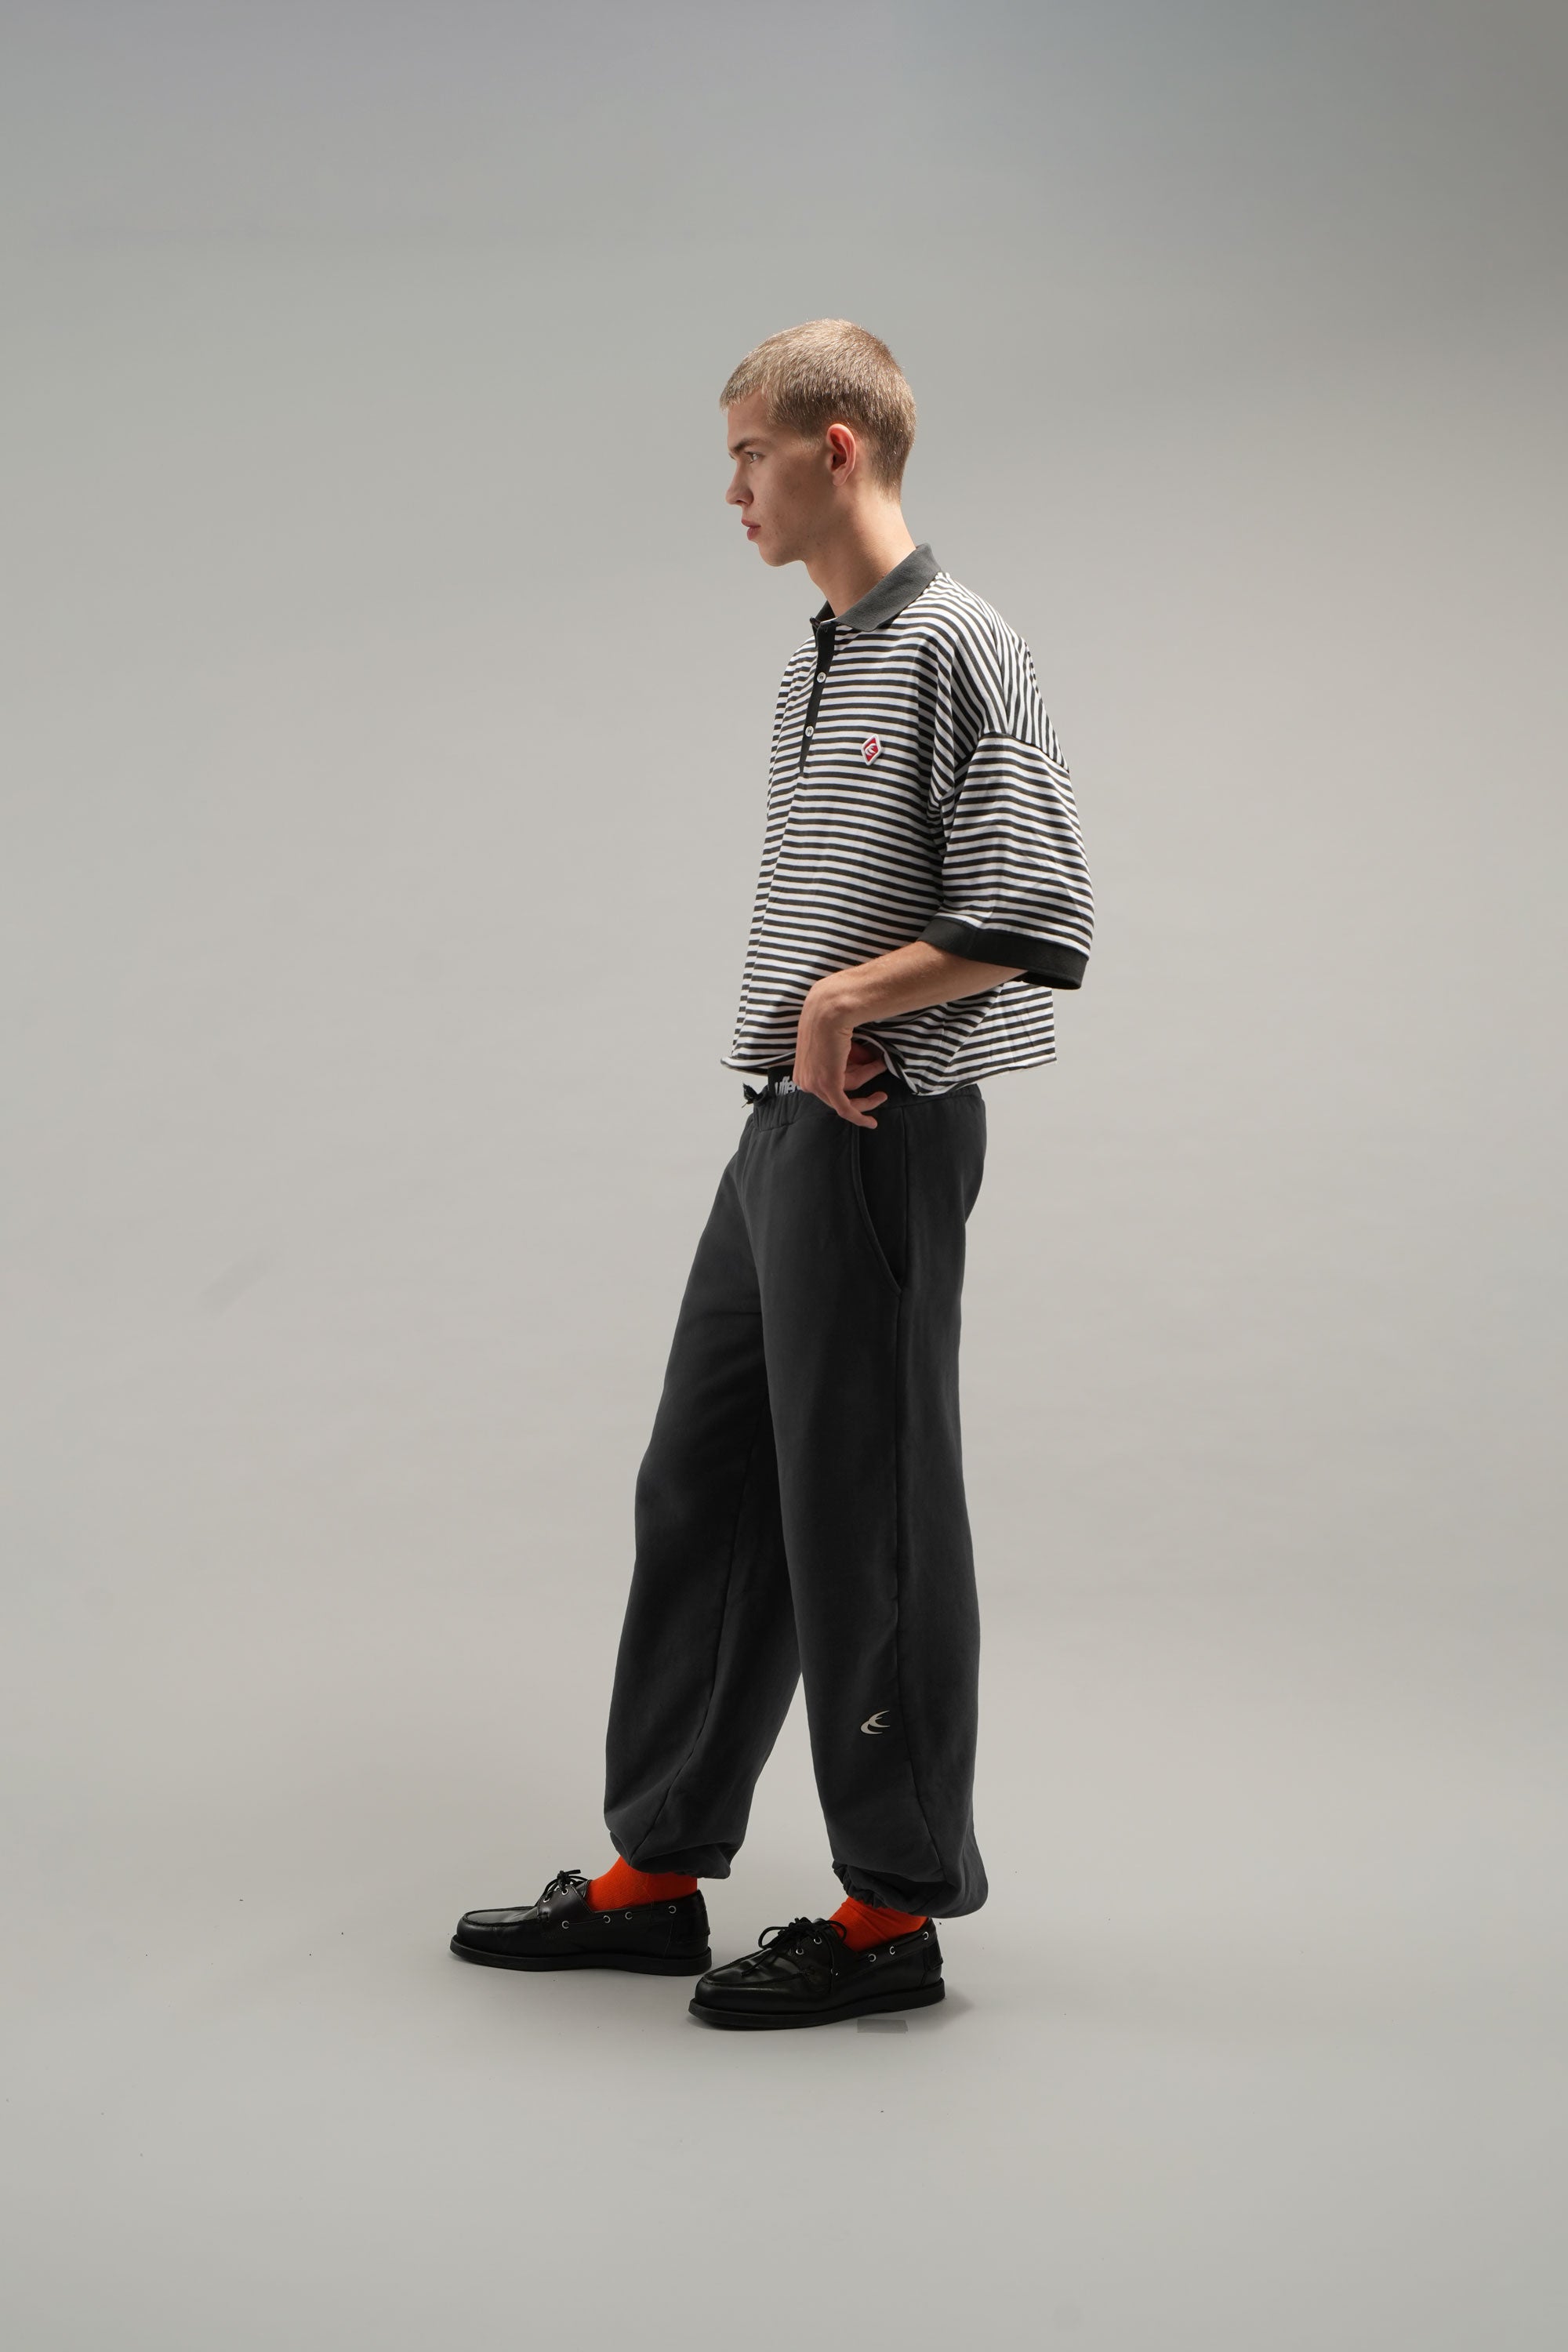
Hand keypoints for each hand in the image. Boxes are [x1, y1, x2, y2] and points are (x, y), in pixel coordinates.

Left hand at [793, 976, 887, 1125]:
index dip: (854, 1070)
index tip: (870, 1063)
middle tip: (880, 1063)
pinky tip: (872, 1122)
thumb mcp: (835, 1040)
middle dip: (863, 1075)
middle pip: (840, 1089)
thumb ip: (845, 1055)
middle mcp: (804, 1080)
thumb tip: (866, 1061)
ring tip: (881, 1063)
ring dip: (868, 1080)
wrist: (830, 1008)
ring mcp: (813, 1084)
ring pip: (848, 1096)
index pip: (832, 1081)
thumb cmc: (831, 1016)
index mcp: (802, 1068)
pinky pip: (846, 1109)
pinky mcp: (827, 1086)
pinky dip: (860, 1116)